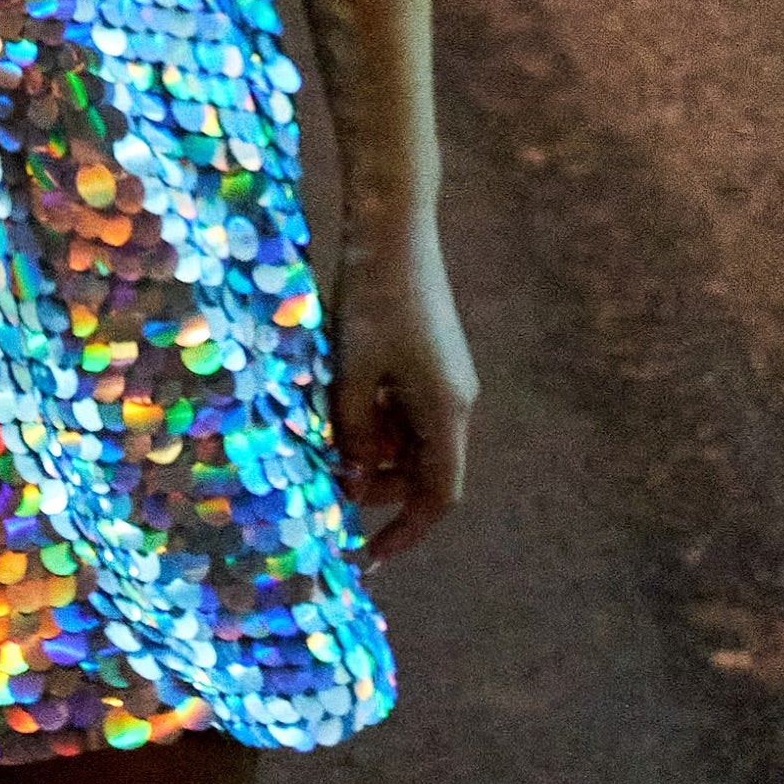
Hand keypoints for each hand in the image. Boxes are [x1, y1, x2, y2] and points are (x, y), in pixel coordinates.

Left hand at [329, 217, 475, 560]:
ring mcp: (445, 375)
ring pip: (412, 438)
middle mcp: (456, 399)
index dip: (405, 532)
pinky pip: (407, 406)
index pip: (438, 497)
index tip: (369, 558)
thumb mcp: (353, 374)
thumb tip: (350, 485)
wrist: (393, 225)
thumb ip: (352, 435)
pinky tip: (342, 399)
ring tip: (328, 434)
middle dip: (378, 485)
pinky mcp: (431, 354)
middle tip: (330, 483)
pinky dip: (376, 416)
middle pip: (424, 468)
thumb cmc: (373, 301)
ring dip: (373, 448)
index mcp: (446, 411)